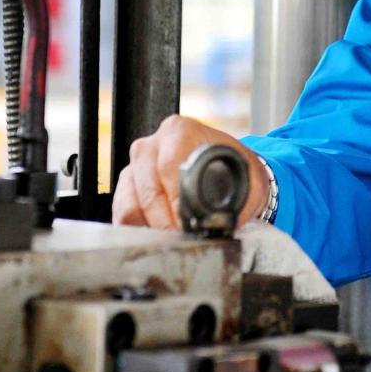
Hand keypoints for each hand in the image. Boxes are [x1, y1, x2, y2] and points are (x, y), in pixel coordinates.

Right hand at [112, 114, 269, 229]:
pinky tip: (161, 236)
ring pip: (130, 206)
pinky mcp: (125, 189)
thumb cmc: (237, 175)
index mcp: (179, 131)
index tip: (190, 226)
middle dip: (166, 223)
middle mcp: (151, 145)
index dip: (178, 203)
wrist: (229, 175)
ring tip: (175, 240)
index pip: (168, 167)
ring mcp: (135, 167)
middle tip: (185, 240)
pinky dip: (141, 231)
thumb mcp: (248, 180)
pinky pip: (122, 215)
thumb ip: (237, 199)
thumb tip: (220, 224)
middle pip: (148, 191)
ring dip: (152, 229)